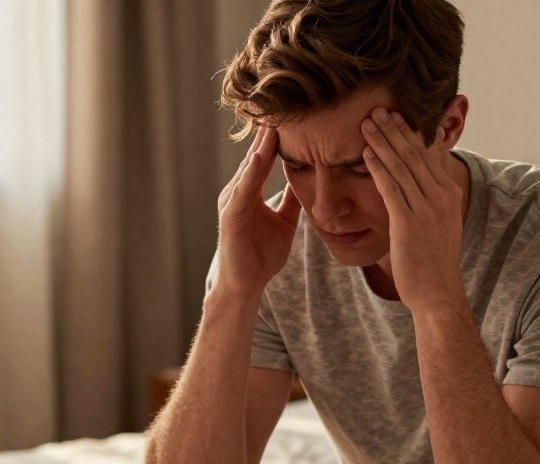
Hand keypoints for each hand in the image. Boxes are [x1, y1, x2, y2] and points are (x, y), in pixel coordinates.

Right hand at [215, 124, 302, 300]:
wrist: (246, 285)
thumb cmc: (261, 255)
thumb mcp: (285, 221)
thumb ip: (292, 200)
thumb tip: (308, 180)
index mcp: (250, 191)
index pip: (265, 158)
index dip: (278, 137)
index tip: (293, 114)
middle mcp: (238, 191)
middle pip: (255, 156)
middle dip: (267, 132)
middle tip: (279, 103)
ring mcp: (232, 203)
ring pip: (248, 168)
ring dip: (260, 146)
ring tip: (273, 123)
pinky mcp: (230, 217)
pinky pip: (243, 190)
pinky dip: (251, 172)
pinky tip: (262, 156)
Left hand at [361, 109, 465, 314]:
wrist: (438, 292)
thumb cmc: (433, 260)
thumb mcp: (439, 223)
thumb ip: (430, 199)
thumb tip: (416, 182)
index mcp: (448, 193)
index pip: (427, 154)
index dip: (409, 132)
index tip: (395, 115)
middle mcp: (441, 196)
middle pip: (414, 154)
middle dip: (394, 129)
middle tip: (376, 109)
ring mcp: (426, 209)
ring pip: (401, 167)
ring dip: (382, 142)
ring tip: (366, 123)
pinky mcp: (409, 223)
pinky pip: (391, 189)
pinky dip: (378, 169)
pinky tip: (366, 154)